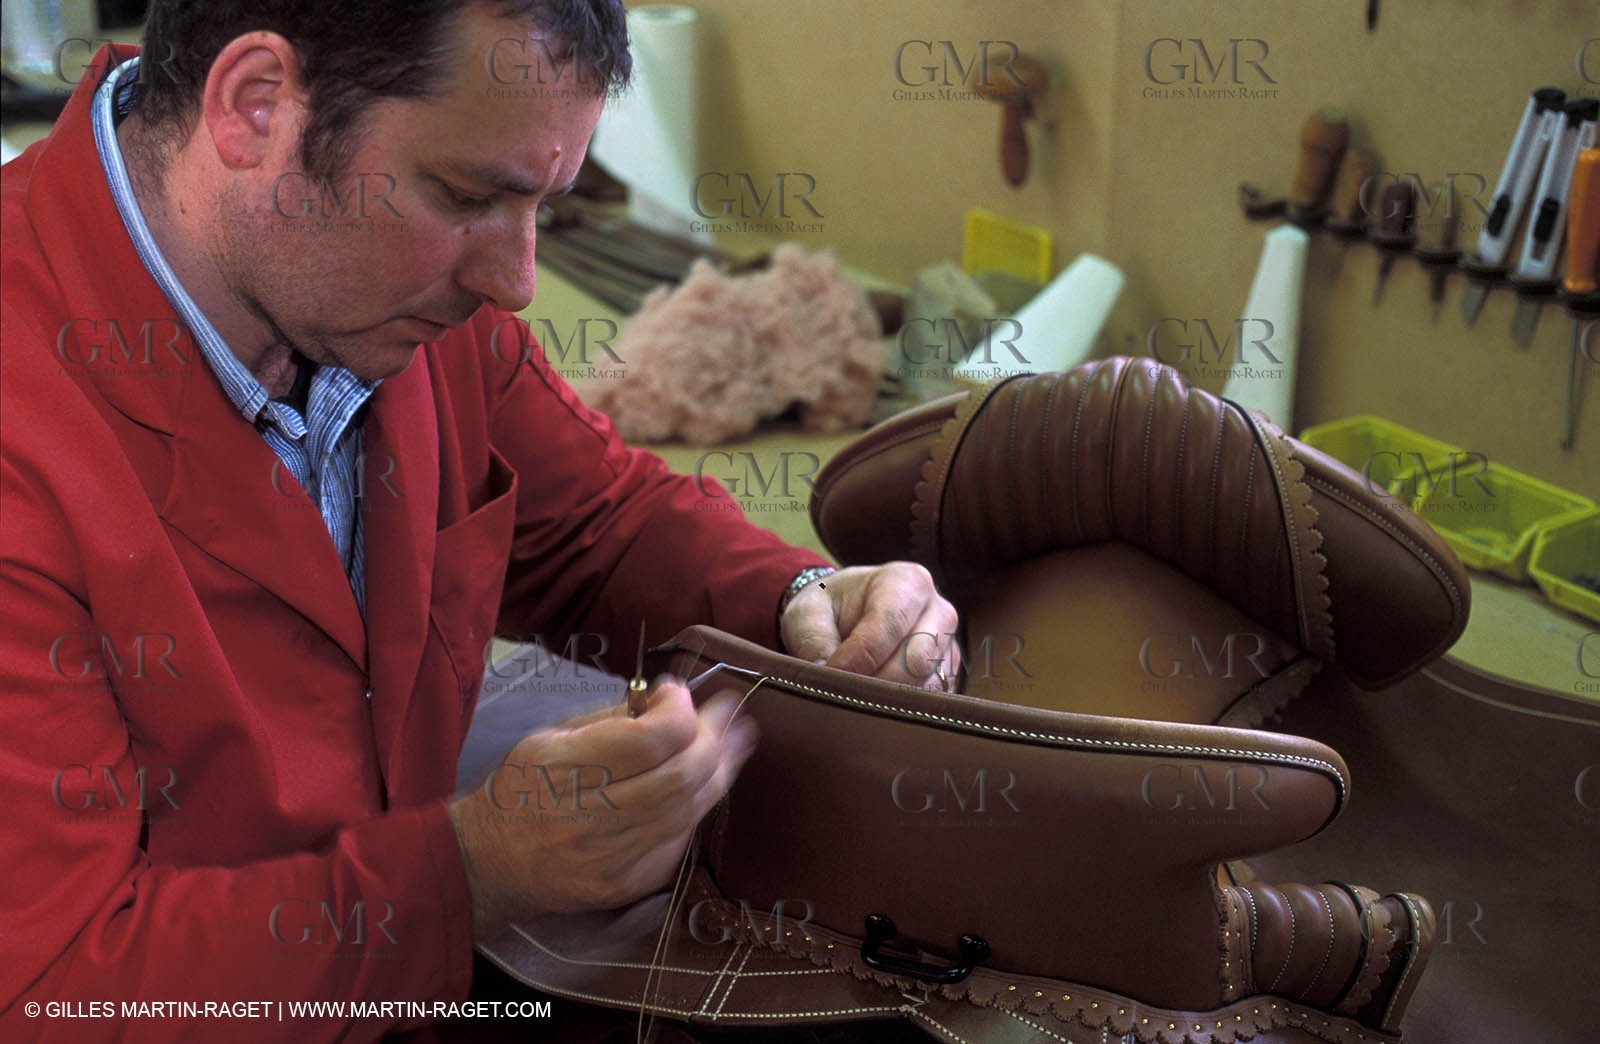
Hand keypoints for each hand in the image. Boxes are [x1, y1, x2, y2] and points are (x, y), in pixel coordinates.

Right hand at [447, 679, 757, 930]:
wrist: (487, 863)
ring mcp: (611, 859)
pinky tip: (707, 784)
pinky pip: (677, 841)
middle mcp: (589, 818)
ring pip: (687, 811)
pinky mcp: (625, 886)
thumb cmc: (521, 788)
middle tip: (730, 714)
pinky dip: (696, 807)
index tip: (680, 694)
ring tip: (737, 743)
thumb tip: (668, 699)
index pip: (648, 741)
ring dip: (720, 771)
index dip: (679, 711)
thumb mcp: (550, 736)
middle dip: (714, 739)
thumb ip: (612, 717)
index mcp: (563, 769)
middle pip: (678, 777)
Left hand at [779, 562, 959, 689]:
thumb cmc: (829, 609)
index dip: (858, 657)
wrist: (846, 615)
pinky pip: (930, 706)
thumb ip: (815, 643)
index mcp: (907, 582)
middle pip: (916, 663)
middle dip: (874, 684)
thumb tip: (827, 678)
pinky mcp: (948, 679)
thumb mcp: (808, 613)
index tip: (830, 674)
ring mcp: (949, 648)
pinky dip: (899, 712)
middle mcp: (939, 612)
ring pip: (926, 689)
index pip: (891, 625)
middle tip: (840, 693)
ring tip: (854, 697)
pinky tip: (873, 704)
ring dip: (886, 701)